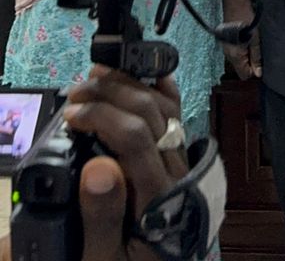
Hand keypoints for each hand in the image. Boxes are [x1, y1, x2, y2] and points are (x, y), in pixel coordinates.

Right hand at [54, 67, 185, 260]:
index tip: (71, 114)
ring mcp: (181, 165)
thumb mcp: (104, 259)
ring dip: (131, 84)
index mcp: (159, 199)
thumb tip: (96, 166)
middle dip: (111, 92)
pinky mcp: (178, 161)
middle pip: (150, 113)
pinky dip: (162, 90)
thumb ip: (102, 218)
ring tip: (99, 75)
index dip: (101, 115)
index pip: (135, 138)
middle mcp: (176, 174)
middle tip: (77, 91)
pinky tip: (146, 75)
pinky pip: (177, 116)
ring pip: (165, 107)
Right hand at [222, 0, 261, 80]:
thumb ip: (256, 57)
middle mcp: (228, 55)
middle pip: (241, 67)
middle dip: (250, 62)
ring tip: (253, 41)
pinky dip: (241, 48)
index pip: (244, 75)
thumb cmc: (246, 20)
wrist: (235, 3)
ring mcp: (225, 48)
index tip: (260, 59)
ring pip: (238, 59)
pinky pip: (234, 52)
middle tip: (257, 48)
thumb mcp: (255, 39)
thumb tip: (258, 73)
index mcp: (235, 56)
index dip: (254, 70)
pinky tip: (246, 38)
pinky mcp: (225, 41)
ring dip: (246, 54)